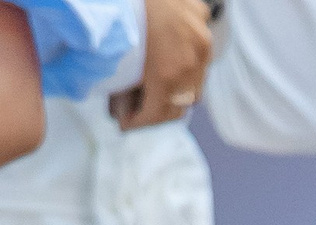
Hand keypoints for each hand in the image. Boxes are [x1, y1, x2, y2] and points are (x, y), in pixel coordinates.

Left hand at [111, 0, 214, 126]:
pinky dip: (183, 58)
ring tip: (148, 83)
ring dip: (174, 86)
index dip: (139, 122)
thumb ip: (121, 77)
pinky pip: (197, 48)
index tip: (122, 123)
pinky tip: (164, 55)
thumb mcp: (114, 48)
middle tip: (132, 106)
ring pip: (195, 79)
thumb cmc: (118, 8)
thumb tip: (119, 101)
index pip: (160, 112)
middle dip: (157, 107)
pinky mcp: (200, 14)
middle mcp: (192, 59)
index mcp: (168, 71)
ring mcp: (200, 37)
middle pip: (181, 101)